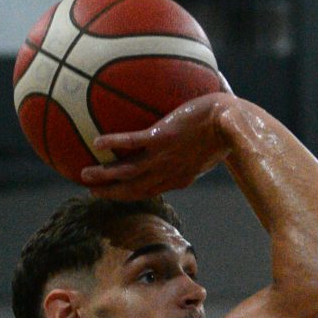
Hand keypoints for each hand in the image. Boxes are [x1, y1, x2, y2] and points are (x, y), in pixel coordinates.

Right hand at [79, 91, 238, 196]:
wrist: (233, 122)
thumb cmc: (225, 131)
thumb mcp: (208, 150)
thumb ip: (193, 153)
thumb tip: (188, 139)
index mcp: (179, 178)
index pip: (149, 191)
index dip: (128, 195)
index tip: (113, 194)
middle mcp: (168, 172)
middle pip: (133, 189)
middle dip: (111, 193)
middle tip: (91, 191)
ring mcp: (164, 156)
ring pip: (128, 172)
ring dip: (105, 176)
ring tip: (84, 175)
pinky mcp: (162, 137)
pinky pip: (132, 142)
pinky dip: (114, 143)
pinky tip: (97, 143)